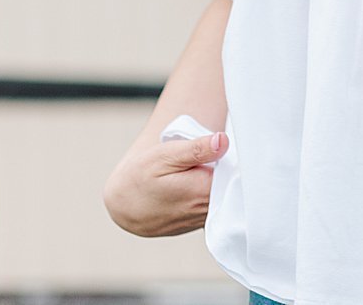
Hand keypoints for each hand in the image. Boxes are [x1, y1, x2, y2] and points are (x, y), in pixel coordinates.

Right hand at [103, 130, 226, 236]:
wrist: (124, 205)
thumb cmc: (141, 178)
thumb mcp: (164, 155)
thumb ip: (196, 149)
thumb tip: (223, 141)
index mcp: (203, 190)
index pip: (238, 173)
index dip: (236, 157)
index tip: (226, 146)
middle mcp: (209, 209)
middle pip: (234, 185)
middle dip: (228, 168)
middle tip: (209, 154)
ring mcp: (205, 219)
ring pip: (225, 196)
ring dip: (219, 181)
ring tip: (200, 168)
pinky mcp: (200, 223)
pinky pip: (216, 206)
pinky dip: (211, 193)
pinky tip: (196, 183)